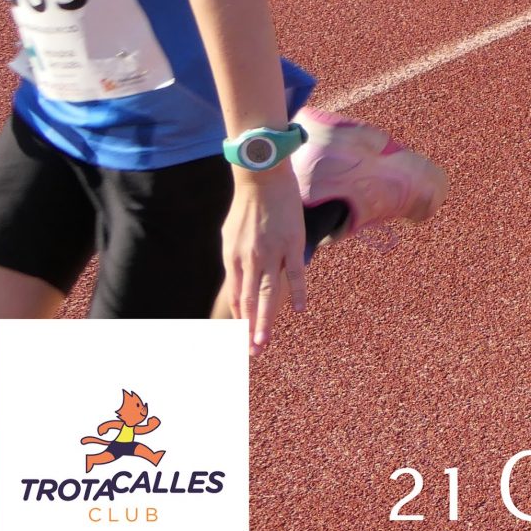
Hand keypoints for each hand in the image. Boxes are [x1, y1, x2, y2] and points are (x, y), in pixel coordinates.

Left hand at [221, 166, 306, 350]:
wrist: (261, 177)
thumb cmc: (246, 204)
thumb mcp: (231, 234)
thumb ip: (236, 257)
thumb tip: (237, 276)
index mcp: (233, 259)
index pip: (236, 297)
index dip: (239, 320)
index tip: (240, 339)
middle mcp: (249, 260)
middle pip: (249, 302)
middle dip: (249, 329)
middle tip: (252, 352)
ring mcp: (271, 253)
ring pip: (268, 294)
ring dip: (266, 321)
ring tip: (263, 343)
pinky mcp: (292, 243)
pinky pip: (295, 273)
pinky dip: (297, 293)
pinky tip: (298, 311)